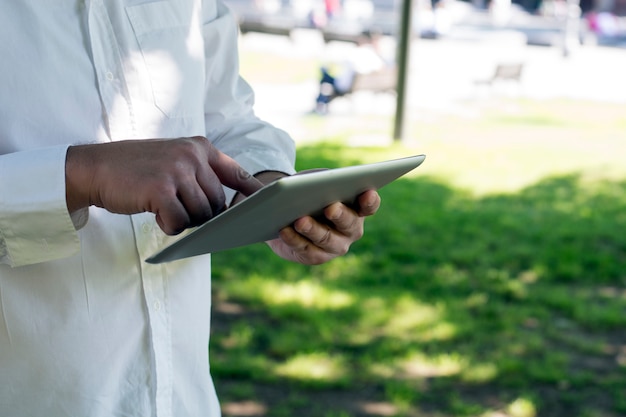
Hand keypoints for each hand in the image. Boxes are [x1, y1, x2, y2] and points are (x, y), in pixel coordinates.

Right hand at [65, 137, 262, 234]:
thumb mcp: (173, 160)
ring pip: (201, 215)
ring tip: (163, 208)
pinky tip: (155, 215)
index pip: (236, 173)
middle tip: (177, 209)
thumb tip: (226, 207)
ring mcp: (176, 170)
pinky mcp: (160, 189)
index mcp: (199, 147)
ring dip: (184, 221)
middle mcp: (192, 155)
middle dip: (202, 215)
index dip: (253, 192)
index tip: (270, 204)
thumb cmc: (136, 170)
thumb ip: (200, 174)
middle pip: (217, 203)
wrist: (94, 167)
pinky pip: (180, 223)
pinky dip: (169, 226)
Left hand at [266, 189, 380, 264]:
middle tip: (331, 208)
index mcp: (357, 208)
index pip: (369, 206)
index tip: (367, 191)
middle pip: (349, 223)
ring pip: (326, 239)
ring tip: (300, 221)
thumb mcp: (315, 183)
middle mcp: (351, 230)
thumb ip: (319, 183)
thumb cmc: (308, 194)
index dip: (370, 200)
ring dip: (313, 229)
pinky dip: (294, 239)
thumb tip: (309, 186)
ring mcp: (336, 246)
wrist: (288, 215)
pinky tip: (284, 231)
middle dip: (339, 215)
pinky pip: (305, 249)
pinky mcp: (317, 256)